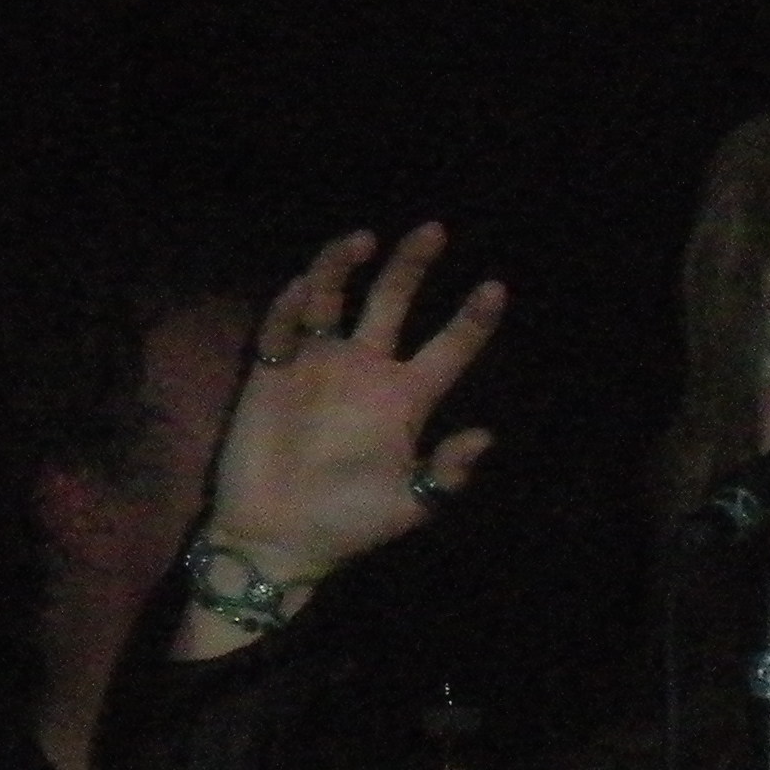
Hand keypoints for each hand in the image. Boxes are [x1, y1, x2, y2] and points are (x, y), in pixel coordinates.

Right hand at [205, 222, 505, 586]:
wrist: (280, 539)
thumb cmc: (348, 524)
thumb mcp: (409, 505)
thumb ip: (445, 472)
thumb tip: (486, 436)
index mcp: (405, 401)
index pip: (448, 350)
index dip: (471, 321)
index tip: (496, 288)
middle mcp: (365, 372)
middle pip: (392, 304)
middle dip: (411, 267)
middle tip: (434, 230)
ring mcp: (318, 367)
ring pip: (333, 300)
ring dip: (344, 267)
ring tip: (364, 240)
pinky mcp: (273, 373)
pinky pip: (282, 330)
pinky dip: (291, 307)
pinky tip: (304, 289)